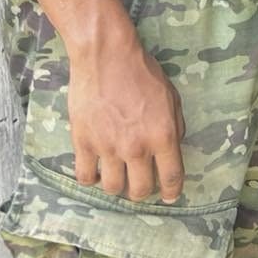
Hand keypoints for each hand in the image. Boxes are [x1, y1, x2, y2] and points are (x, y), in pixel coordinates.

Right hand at [65, 15, 186, 201]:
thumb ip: (175, 126)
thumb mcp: (172, 98)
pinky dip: (91, 178)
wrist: (107, 59)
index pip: (171, 176)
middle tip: (141, 187)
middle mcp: (136, 147)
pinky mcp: (83, 143)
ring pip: (112, 188)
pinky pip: (85, 176)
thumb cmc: (143, 73)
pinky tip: (96, 171)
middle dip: (142, 192)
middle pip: (139, 189)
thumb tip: (172, 147)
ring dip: (117, 187)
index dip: (172, 192)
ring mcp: (107, 148)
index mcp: (163, 136)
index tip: (170, 198)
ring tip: (118, 177)